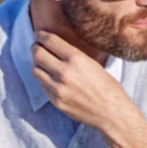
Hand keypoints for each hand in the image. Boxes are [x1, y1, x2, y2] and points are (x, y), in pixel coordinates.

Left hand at [31, 27, 146, 144]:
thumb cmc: (108, 88)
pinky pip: (43, 86)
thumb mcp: (93, 64)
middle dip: (35, 48)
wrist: (112, 113)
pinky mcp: (56, 101)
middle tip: (36, 47)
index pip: (50, 41)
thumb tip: (58, 49)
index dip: (40, 35)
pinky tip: (50, 78)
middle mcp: (65, 72)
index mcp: (76, 59)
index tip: (38, 34)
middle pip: (37, 54)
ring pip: (36, 70)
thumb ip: (74, 57)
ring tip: (42, 63)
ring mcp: (58, 88)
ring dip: (37, 64)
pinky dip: (44, 80)